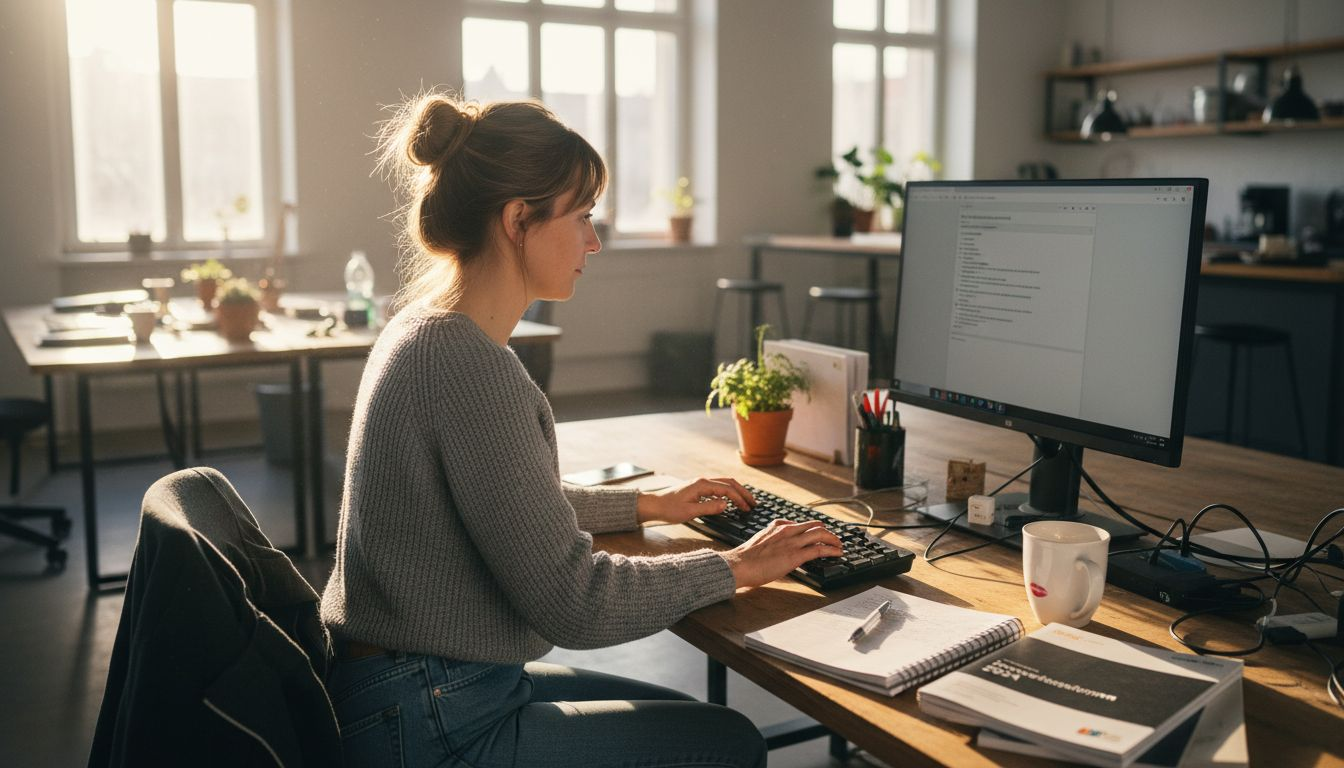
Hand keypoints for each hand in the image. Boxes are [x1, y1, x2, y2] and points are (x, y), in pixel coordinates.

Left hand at [635, 477, 755, 524]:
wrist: (654, 506)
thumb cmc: (669, 509)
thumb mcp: (690, 511)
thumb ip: (709, 508)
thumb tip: (726, 504)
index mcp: (702, 485)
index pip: (727, 489)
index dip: (739, 499)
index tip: (747, 508)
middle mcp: (702, 482)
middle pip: (729, 483)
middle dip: (742, 492)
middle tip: (753, 503)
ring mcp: (700, 484)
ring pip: (724, 484)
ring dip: (736, 492)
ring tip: (746, 501)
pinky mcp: (697, 489)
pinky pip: (717, 488)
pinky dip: (728, 493)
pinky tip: (730, 501)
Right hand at [719, 520, 844, 588]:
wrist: (739, 564)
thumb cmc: (745, 558)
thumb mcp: (760, 542)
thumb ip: (772, 541)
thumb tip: (778, 550)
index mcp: (777, 526)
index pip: (800, 523)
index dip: (813, 528)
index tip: (818, 533)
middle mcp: (787, 530)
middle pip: (815, 525)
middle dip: (827, 532)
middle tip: (833, 539)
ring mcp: (792, 542)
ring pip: (820, 534)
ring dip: (833, 539)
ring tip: (839, 546)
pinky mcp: (795, 555)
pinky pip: (820, 549)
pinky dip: (832, 550)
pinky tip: (837, 553)